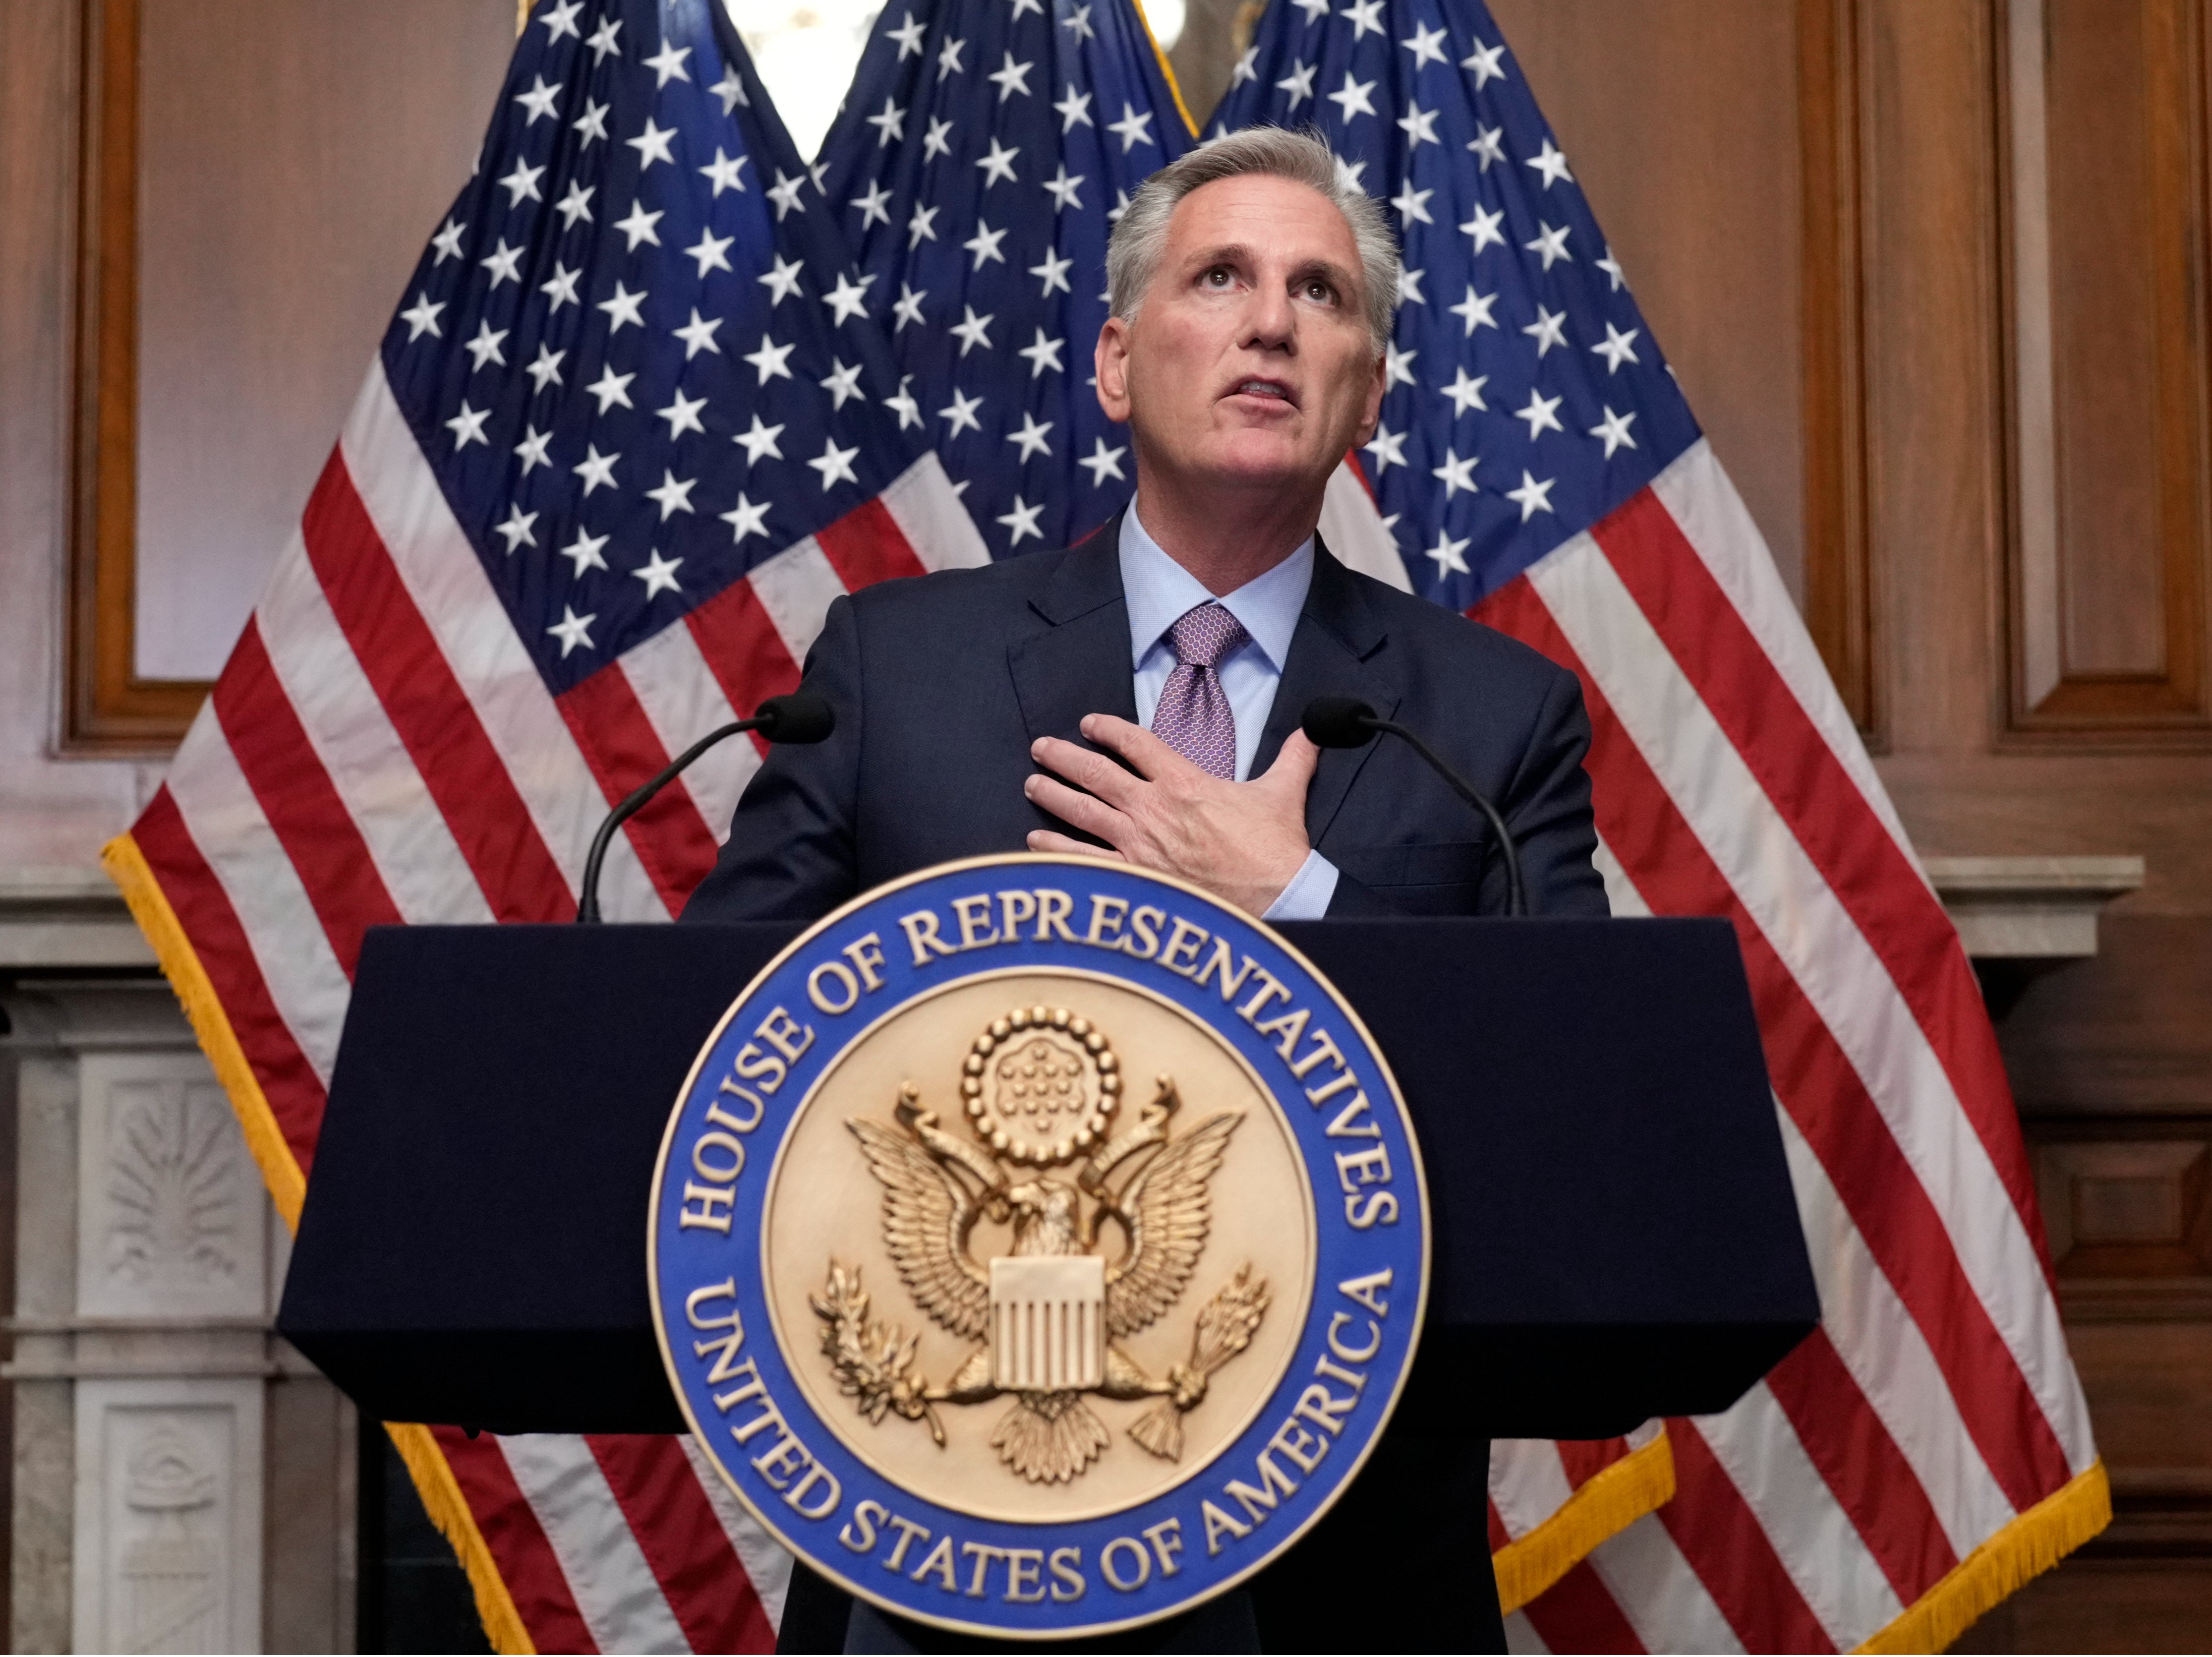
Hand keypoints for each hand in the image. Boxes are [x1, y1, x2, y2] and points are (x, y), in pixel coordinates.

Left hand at [1023, 713, 1319, 914]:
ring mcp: (1138, 844)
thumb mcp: (1284, 794)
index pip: (1136, 743)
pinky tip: (1033, 844)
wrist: (1275, 900)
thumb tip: (1314, 732)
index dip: (1108, 729)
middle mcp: (1152, 809)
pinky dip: (1054, 849)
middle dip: (1064, 757)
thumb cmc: (1275, 851)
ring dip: (1052, 796)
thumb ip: (1293, 758)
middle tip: (1041, 748)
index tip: (1089, 723)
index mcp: (1184, 782)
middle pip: (1095, 773)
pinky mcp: (1134, 878)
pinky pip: (1082, 859)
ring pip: (1081, 812)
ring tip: (1032, 784)